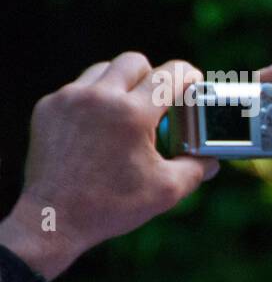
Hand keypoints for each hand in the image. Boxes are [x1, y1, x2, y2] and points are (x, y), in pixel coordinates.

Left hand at [0, 53, 217, 279]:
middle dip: (153, 77)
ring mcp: (68, 99)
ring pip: (104, 70)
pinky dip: (95, 100)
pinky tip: (100, 128)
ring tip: (129, 114)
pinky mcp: (48, 108)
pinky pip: (79, 89)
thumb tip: (213, 158)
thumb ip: (198, 168)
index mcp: (132, 114)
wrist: (54, 219)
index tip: (194, 83)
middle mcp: (98, 97)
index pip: (170, 74)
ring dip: (122, 85)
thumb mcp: (168, 190)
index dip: (189, 76)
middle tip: (160, 103)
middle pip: (135, 62)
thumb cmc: (111, 206)